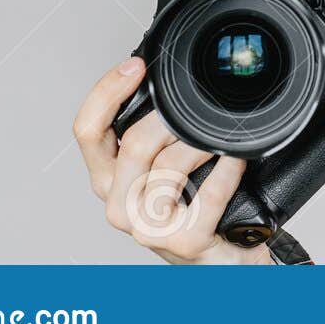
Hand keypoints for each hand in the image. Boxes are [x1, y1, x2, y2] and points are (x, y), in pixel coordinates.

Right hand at [72, 57, 270, 264]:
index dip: (106, 93)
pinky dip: (229, 170)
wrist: (221, 257)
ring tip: (221, 136)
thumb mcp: (162, 164)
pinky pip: (208, 193)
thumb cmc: (192, 205)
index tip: (136, 66)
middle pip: (132, 145)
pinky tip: (237, 161)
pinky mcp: (184, 242)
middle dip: (169, 118)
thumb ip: (151, 130)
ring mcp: (149, 228)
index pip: (87, 131)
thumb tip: (159, 77)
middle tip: (198, 106)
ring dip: (201, 143)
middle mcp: (120, 205)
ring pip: (169, 165)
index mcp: (109, 179)